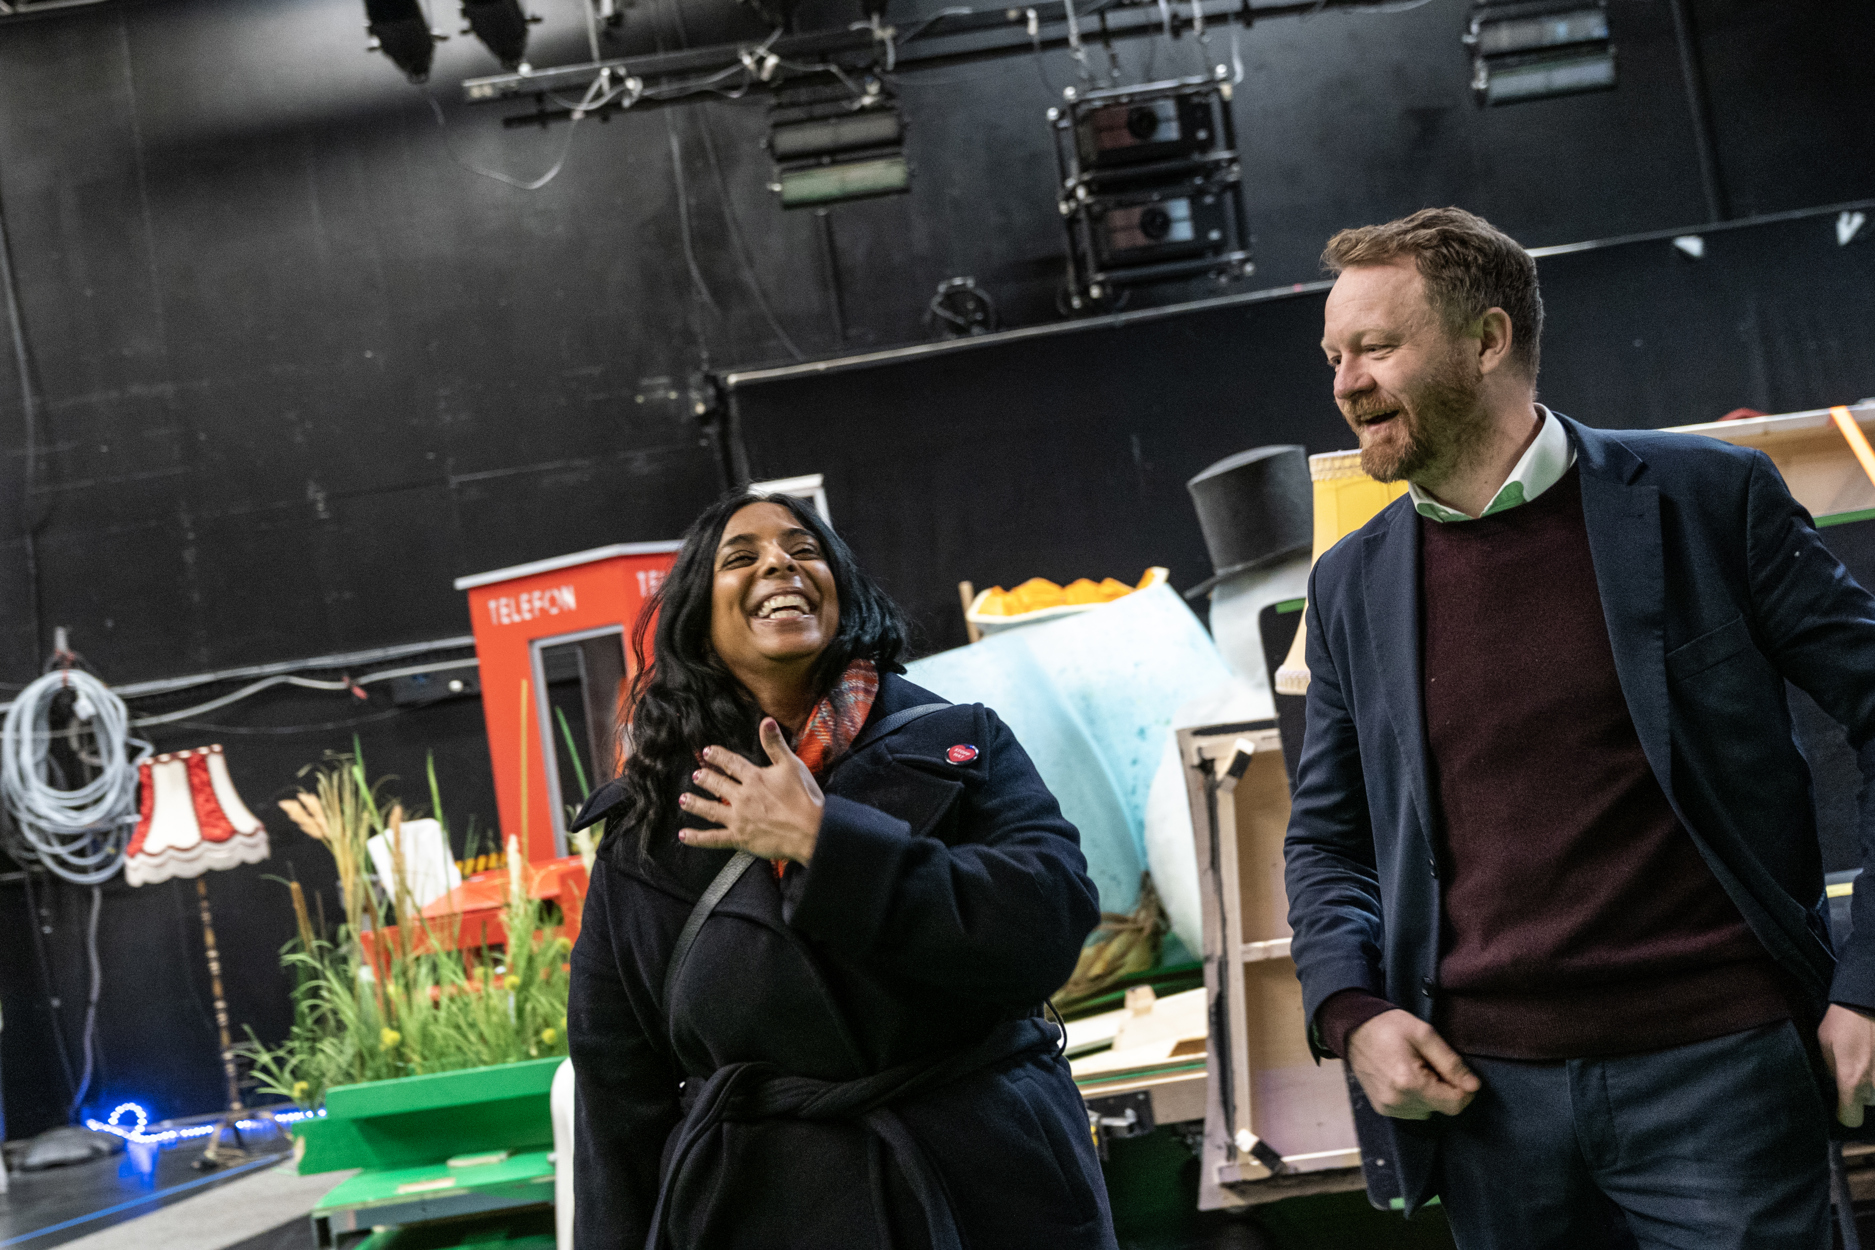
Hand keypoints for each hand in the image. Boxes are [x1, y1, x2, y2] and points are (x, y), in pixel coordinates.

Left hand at [678, 718, 824, 864]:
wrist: (811, 830)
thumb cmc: (805, 798)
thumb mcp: (792, 765)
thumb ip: (776, 744)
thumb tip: (766, 721)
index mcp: (754, 778)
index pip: (731, 763)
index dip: (718, 756)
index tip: (708, 751)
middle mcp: (742, 797)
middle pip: (717, 785)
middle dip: (705, 778)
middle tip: (696, 775)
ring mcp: (739, 819)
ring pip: (710, 810)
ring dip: (695, 804)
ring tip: (683, 799)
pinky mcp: (740, 839)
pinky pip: (714, 838)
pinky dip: (697, 838)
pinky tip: (684, 835)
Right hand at [1345, 1009, 1480, 1119]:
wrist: (1353, 1029)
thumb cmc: (1388, 1026)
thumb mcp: (1424, 1034)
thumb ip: (1451, 1062)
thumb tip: (1474, 1086)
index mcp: (1410, 1083)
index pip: (1454, 1104)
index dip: (1465, 1090)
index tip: (1460, 1073)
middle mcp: (1398, 1101)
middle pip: (1441, 1108)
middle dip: (1444, 1088)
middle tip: (1431, 1063)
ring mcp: (1388, 1108)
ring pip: (1428, 1111)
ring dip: (1430, 1094)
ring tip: (1416, 1069)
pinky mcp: (1382, 1109)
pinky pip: (1413, 1111)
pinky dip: (1417, 1098)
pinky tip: (1406, 1078)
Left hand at [1819, 1003, 1874, 1125]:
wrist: (1868, 1002)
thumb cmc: (1844, 1021)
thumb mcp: (1825, 1043)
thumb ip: (1831, 1069)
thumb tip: (1836, 1082)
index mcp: (1851, 1080)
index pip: (1851, 1118)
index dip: (1845, 1112)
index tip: (1843, 1104)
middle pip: (1869, 1104)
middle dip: (1862, 1092)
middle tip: (1858, 1070)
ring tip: (1869, 1060)